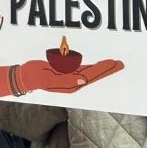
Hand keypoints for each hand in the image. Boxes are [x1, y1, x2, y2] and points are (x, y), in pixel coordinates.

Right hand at [0, 59, 123, 98]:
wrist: (24, 77)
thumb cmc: (35, 77)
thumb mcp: (48, 78)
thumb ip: (65, 80)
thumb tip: (84, 80)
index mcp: (70, 84)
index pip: (90, 76)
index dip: (103, 69)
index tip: (114, 63)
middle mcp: (73, 82)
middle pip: (94, 74)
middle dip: (107, 69)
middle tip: (121, 63)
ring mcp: (70, 78)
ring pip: (90, 71)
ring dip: (102, 67)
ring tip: (114, 63)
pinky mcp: (66, 73)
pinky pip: (82, 69)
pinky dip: (92, 66)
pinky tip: (98, 64)